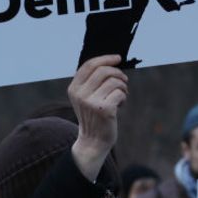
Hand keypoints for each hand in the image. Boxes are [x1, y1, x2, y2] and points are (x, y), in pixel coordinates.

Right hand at [68, 55, 127, 181]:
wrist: (93, 140)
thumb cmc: (94, 115)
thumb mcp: (86, 97)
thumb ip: (92, 81)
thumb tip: (111, 62)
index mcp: (73, 88)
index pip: (89, 65)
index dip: (106, 59)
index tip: (118, 58)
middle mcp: (80, 94)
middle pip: (104, 71)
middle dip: (118, 74)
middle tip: (124, 82)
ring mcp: (91, 102)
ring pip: (114, 82)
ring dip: (123, 87)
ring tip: (121, 96)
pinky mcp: (104, 109)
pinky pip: (120, 93)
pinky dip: (124, 97)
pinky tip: (121, 105)